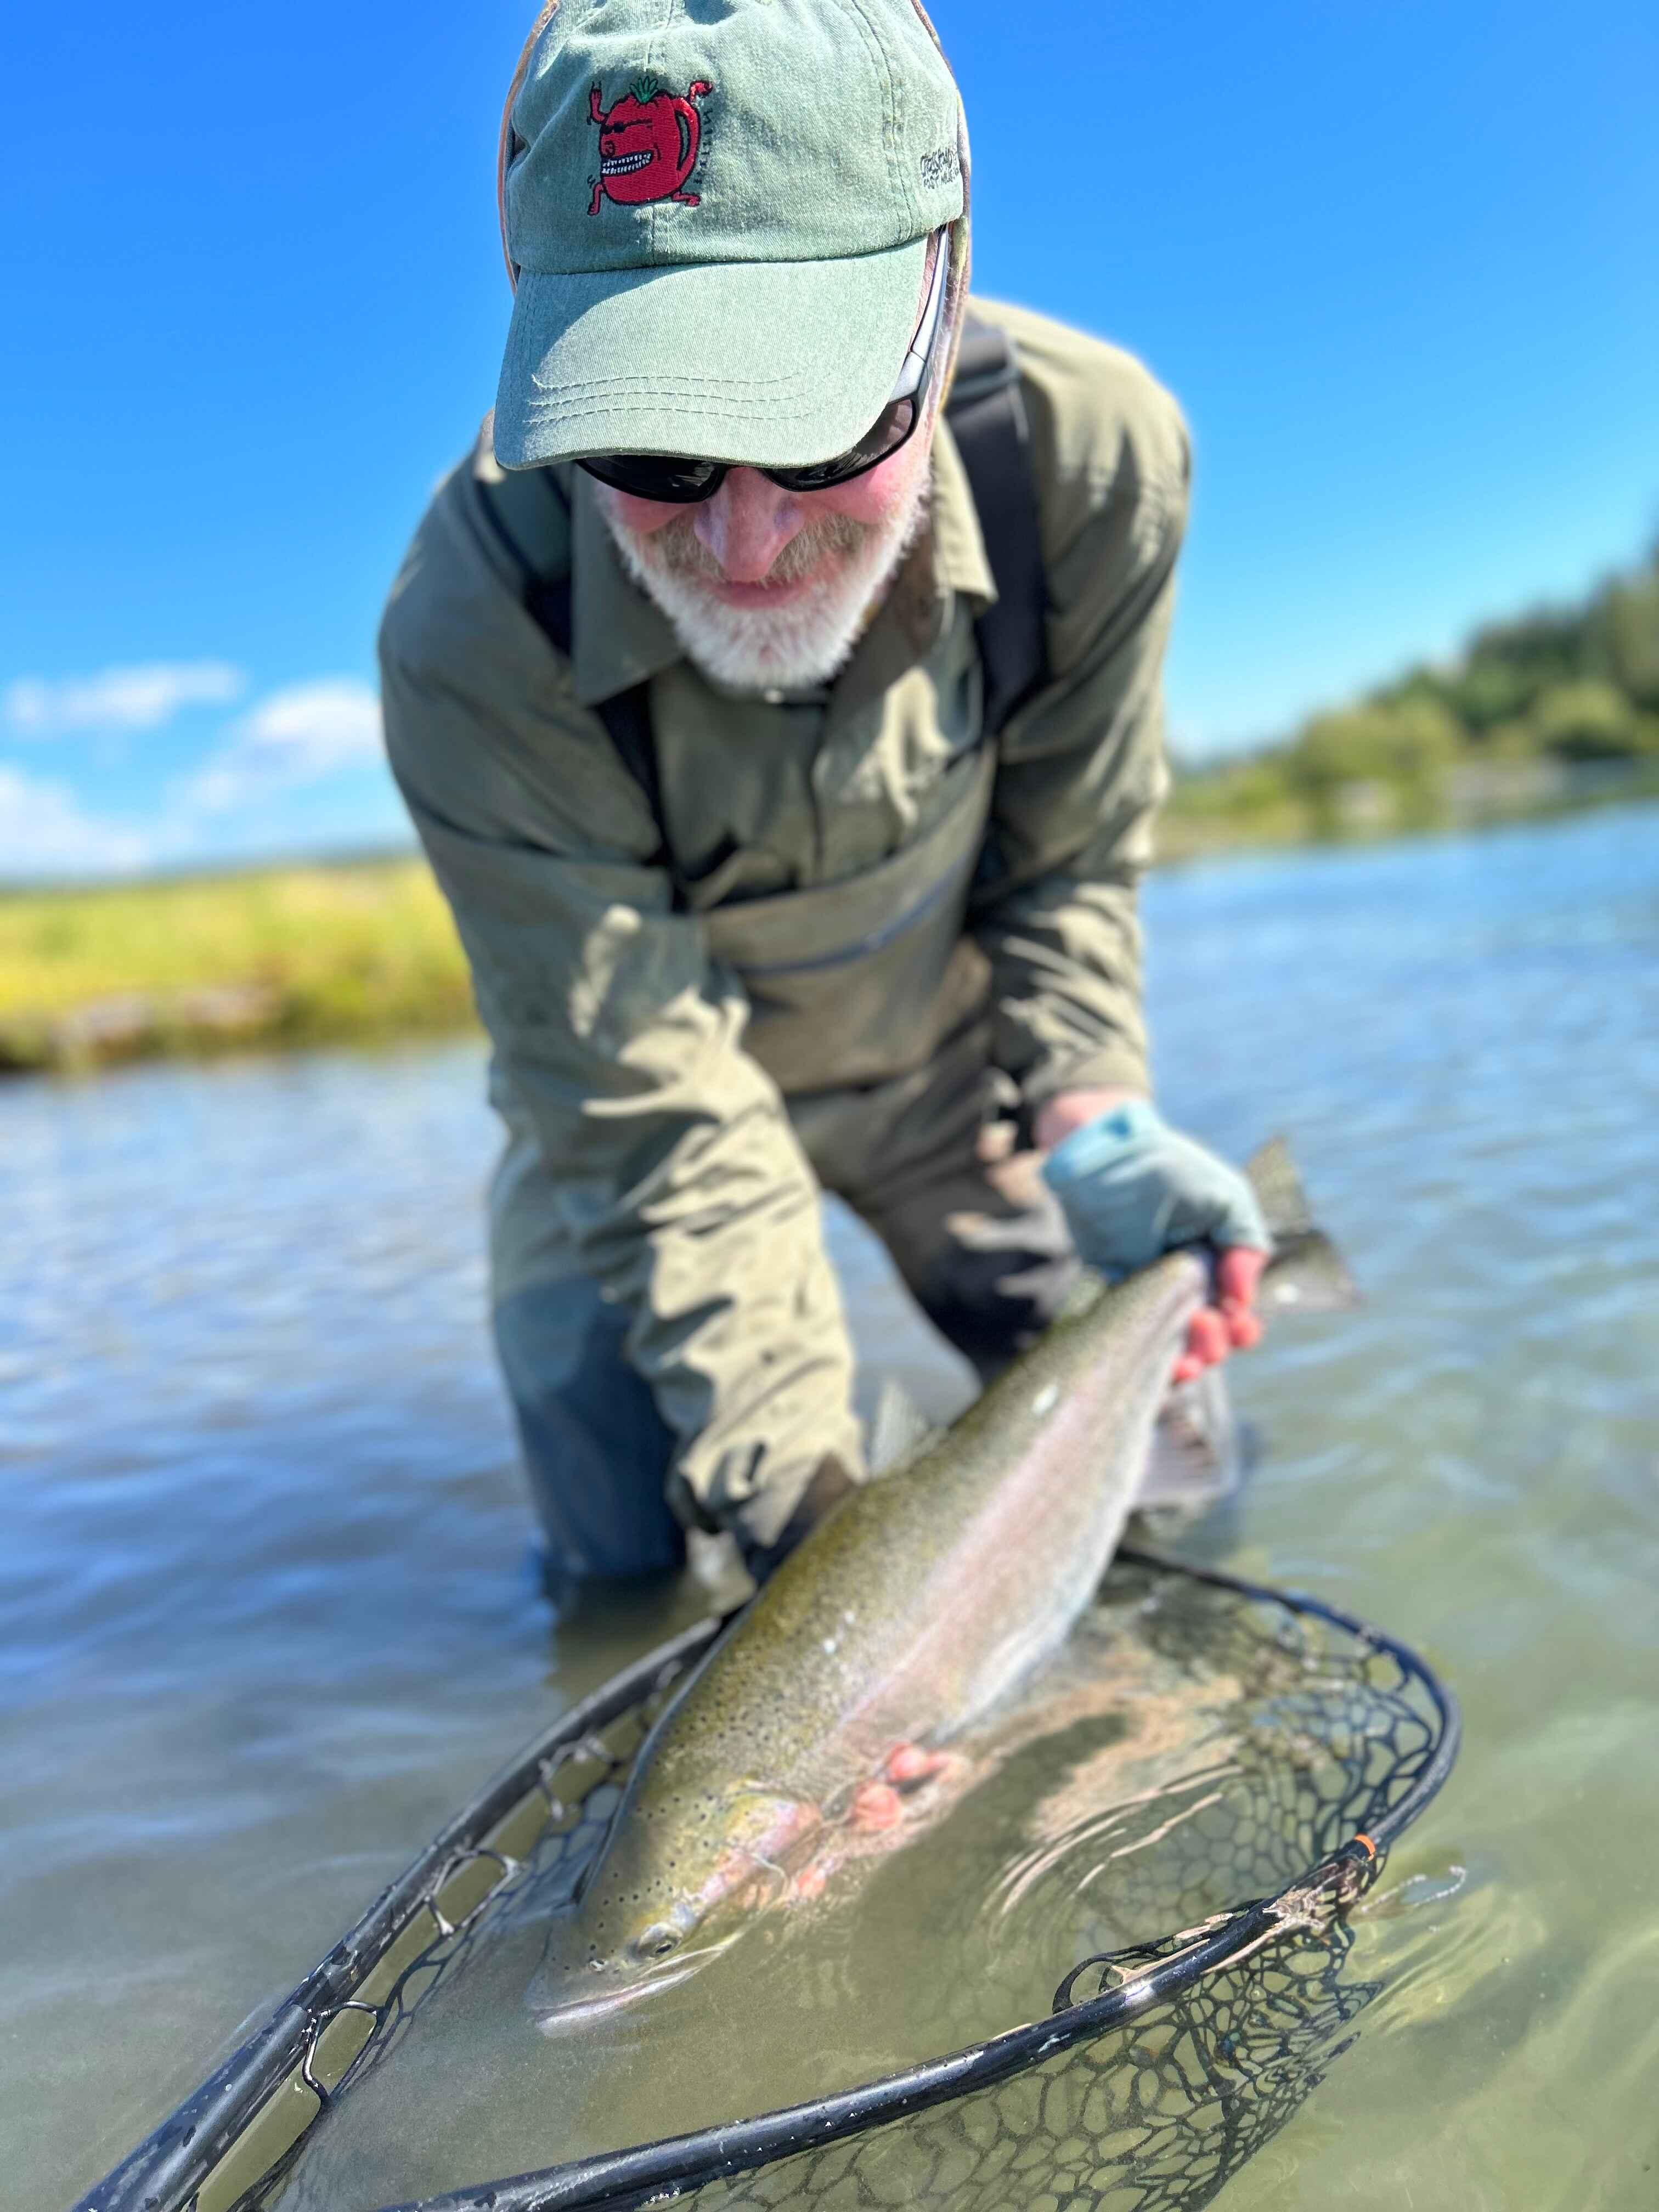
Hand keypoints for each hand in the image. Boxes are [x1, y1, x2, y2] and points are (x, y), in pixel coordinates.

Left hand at [1037, 1092, 1269, 1382]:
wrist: (1100, 1155)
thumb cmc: (1165, 1166)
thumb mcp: (1222, 1195)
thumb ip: (1243, 1243)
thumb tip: (1243, 1298)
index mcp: (1220, 1261)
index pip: (1239, 1310)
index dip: (1242, 1326)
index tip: (1233, 1318)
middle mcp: (1189, 1283)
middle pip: (1212, 1337)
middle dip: (1216, 1344)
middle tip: (1204, 1324)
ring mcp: (1152, 1292)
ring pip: (1176, 1346)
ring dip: (1189, 1362)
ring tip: (1185, 1362)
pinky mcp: (1117, 1295)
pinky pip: (1135, 1338)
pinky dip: (1150, 1360)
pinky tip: (1161, 1368)